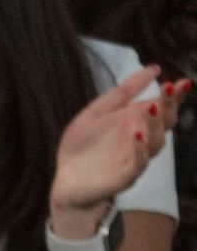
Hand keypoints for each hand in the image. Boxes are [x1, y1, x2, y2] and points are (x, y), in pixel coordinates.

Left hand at [49, 64, 183, 231]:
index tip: (182, 82)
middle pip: (164, 123)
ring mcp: (136, 158)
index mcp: (138, 123)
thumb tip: (154, 69)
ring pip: (155, 142)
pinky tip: (137, 135)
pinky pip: (138, 163)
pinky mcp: (125, 176)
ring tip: (150, 107)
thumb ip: (122, 92)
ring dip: (154, 124)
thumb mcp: (97, 112)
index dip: (174, 96)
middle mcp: (143, 140)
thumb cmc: (83, 146)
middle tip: (167, 89)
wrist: (67, 180)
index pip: (163, 108)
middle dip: (168, 105)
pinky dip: (140, 149)